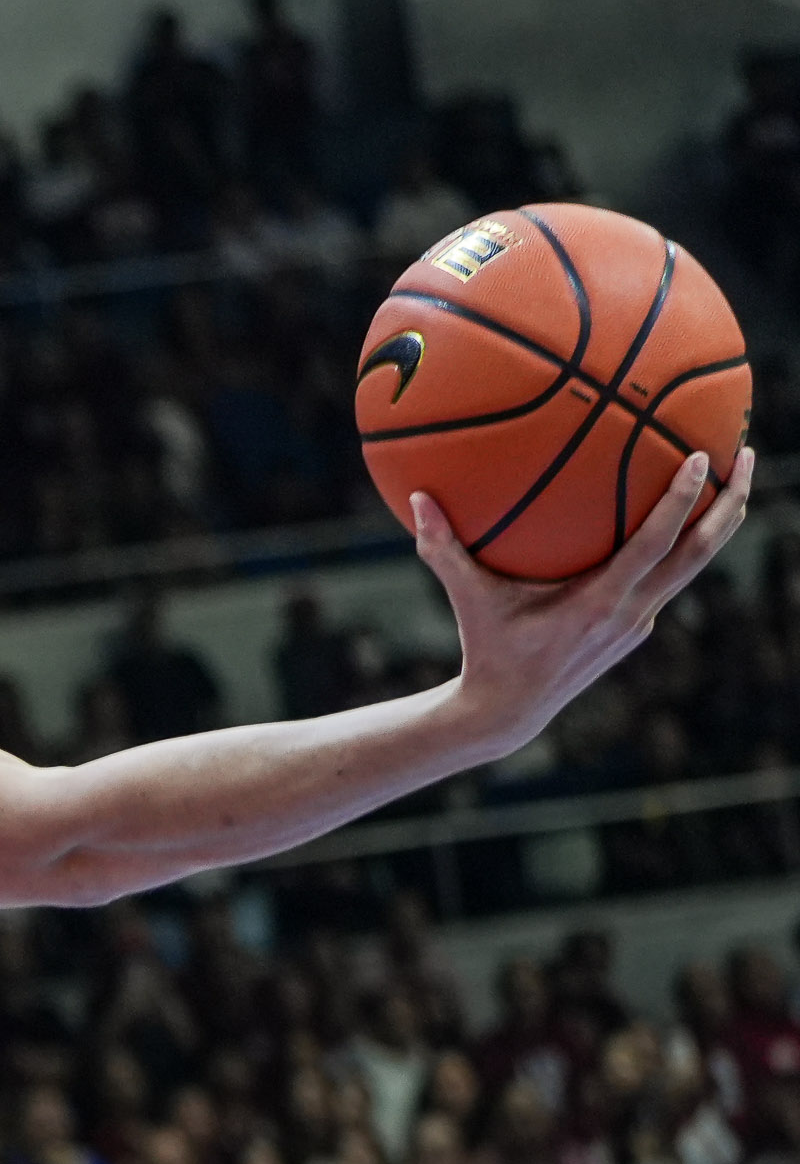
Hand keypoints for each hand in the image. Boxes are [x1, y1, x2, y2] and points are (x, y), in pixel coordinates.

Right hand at [416, 446, 754, 745]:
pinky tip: (678, 517)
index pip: (654, 545)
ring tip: (734, 476)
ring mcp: (639, 621)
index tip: (697, 457)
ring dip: (720, 521)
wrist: (512, 710)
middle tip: (746, 453)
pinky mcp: (635, 625)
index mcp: (600, 604)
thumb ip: (443, 548)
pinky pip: (669, 576)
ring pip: (695, 565)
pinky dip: (684, 544)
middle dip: (731, 502)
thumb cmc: (487, 647)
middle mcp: (632, 612)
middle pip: (700, 553)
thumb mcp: (466, 598)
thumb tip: (416, 497)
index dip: (679, 501)